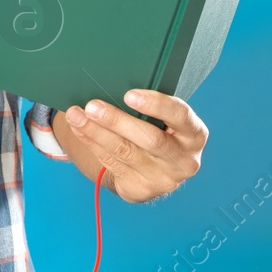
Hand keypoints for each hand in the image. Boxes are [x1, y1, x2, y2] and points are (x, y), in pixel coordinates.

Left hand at [51, 89, 208, 203]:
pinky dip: (92, 143)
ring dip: (95, 131)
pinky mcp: (140, 190)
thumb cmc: (158, 130)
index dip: (156, 105)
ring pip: (125, 152)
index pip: (180, 116)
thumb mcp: (164, 119)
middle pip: (149, 138)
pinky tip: (79, 129)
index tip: (129, 94)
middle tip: (92, 105)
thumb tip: (112, 81)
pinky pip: (111, 163)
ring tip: (76, 115)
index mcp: (194, 135)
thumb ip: (150, 106)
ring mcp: (163, 179)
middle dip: (116, 120)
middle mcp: (183, 160)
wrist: (154, 169)